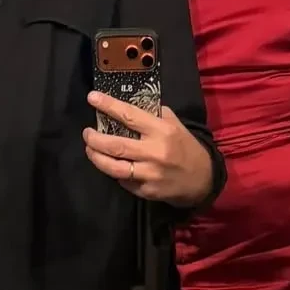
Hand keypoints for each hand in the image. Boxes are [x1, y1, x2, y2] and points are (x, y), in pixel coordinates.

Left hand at [85, 93, 213, 206]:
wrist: (202, 179)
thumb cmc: (186, 147)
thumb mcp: (176, 125)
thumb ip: (154, 115)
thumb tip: (129, 107)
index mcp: (161, 131)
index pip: (129, 115)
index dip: (108, 105)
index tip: (92, 98)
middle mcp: (154, 152)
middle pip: (115, 145)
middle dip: (95, 139)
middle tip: (87, 133)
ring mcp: (150, 174)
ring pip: (114, 167)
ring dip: (96, 158)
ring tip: (90, 150)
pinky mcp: (147, 191)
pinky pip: (123, 181)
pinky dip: (114, 173)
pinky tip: (111, 166)